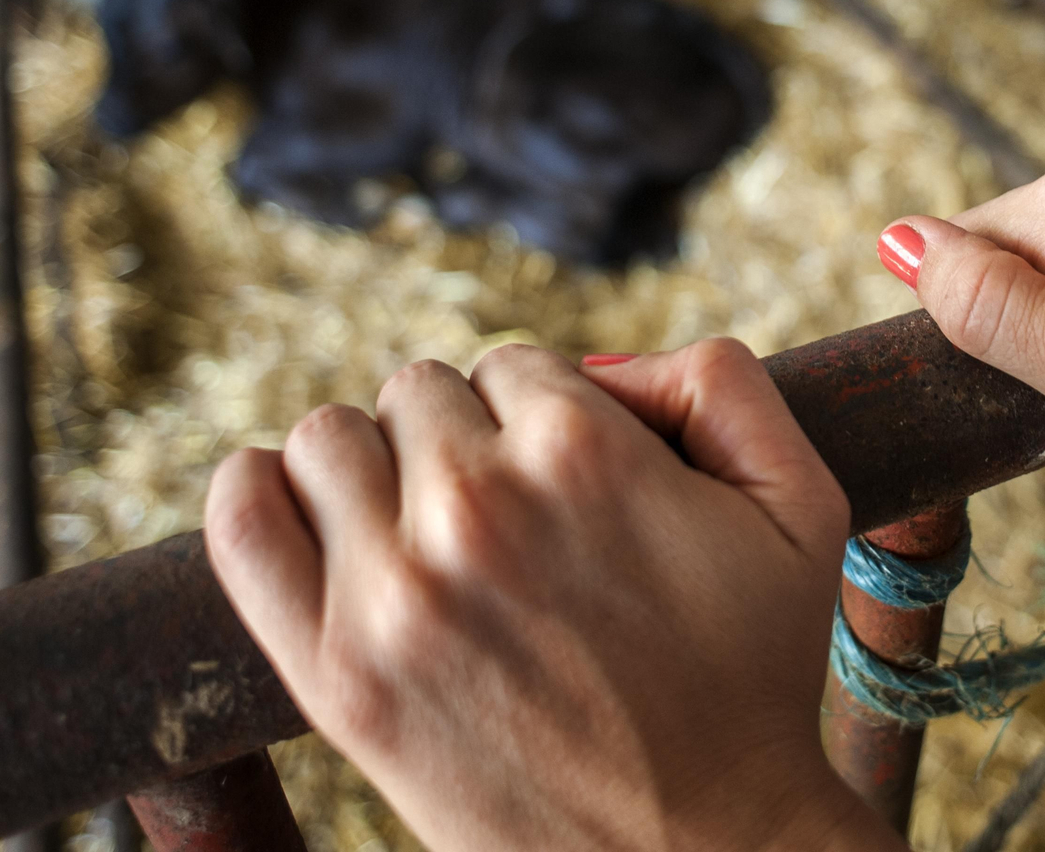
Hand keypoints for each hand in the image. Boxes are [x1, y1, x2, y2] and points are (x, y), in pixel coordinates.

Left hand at [205, 339, 902, 851]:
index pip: (512, 366)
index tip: (571, 493)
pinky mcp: (335, 674)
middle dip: (465, 443)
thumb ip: (721, 381)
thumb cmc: (753, 677)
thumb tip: (596, 366)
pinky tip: (308, 517)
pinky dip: (257, 495)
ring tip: (424, 536)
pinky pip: (242, 521)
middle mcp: (478, 506)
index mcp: (583, 448)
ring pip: (330, 439)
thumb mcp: (802, 503)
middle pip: (418, 394)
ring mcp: (395, 592)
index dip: (546, 422)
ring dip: (373, 471)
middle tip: (511, 527)